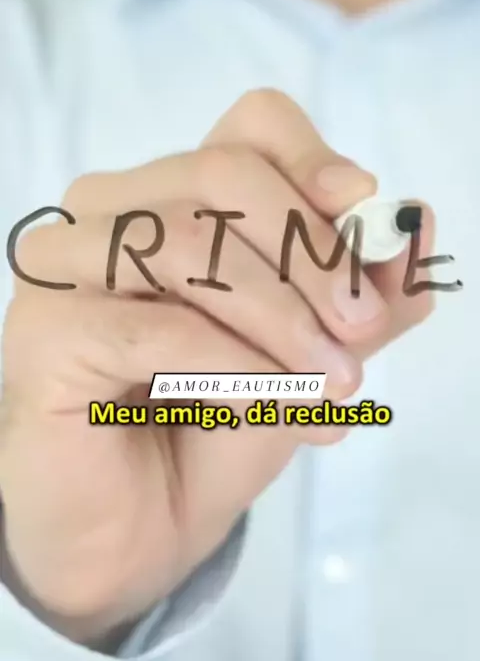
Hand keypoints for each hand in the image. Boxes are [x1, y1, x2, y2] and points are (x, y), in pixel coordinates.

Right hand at [0, 90, 432, 641]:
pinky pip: (156, 328)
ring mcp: (67, 264)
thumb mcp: (311, 356)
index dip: (312, 160)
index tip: (365, 209)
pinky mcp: (44, 331)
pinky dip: (234, 366)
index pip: (246, 128)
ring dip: (280, 317)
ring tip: (333, 384)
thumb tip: (416, 228)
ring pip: (185, 242)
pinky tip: (278, 406)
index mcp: (175, 197)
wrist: (141, 532)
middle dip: (311, 252)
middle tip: (362, 330)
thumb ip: (361, 298)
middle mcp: (112, 211)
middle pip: (221, 172)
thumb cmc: (214, 430)